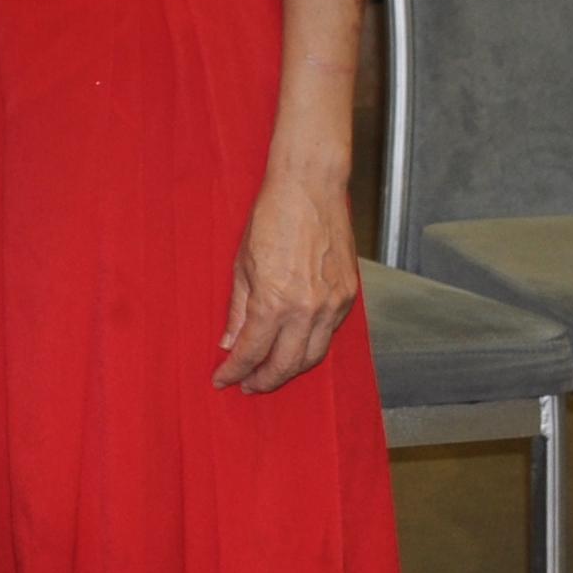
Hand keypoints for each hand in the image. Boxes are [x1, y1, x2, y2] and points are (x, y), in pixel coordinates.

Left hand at [214, 168, 358, 392]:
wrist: (310, 187)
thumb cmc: (272, 216)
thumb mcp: (242, 263)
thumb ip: (238, 308)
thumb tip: (230, 342)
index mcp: (274, 301)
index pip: (252, 352)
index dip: (235, 370)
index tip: (223, 379)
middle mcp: (308, 310)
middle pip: (287, 365)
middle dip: (265, 380)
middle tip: (247, 385)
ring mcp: (333, 305)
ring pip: (314, 356)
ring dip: (290, 370)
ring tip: (270, 372)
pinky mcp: (349, 296)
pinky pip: (330, 334)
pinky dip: (311, 346)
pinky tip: (296, 346)